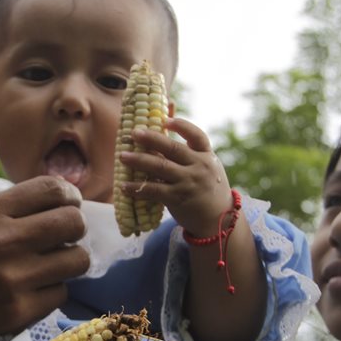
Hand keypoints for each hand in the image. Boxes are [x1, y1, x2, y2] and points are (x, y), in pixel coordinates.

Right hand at [0, 176, 90, 340]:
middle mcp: (2, 240)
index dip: (70, 196)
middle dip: (75, 229)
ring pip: (77, 260)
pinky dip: (51, 291)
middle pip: (74, 222)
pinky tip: (30, 291)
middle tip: (62, 238)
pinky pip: (62, 293)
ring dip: (68, 262)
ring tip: (49, 265)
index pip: (53, 189)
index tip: (67, 206)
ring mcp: (13, 278)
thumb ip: (8, 206)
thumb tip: (62, 197)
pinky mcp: (19, 311)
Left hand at [116, 115, 231, 237]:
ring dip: (139, 160)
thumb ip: (190, 152)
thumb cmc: (207, 189)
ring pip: (160, 167)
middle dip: (151, 139)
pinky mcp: (178, 198)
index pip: (196, 135)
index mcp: (206, 155)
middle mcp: (199, 166)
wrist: (218, 220)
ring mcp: (188, 182)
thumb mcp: (207, 168)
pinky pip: (154, 190)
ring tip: (122, 156)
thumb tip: (164, 131)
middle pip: (173, 148)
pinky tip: (123, 186)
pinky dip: (138, 188)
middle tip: (133, 133)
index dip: (181, 126)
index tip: (164, 120)